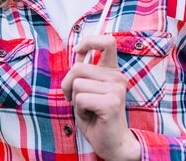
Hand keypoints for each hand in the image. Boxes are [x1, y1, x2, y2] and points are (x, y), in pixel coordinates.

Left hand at [61, 35, 140, 160]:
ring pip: (77, 84)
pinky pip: (80, 99)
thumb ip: (85, 71)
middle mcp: (117, 77)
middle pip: (78, 68)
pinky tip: (90, 115)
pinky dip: (79, 109)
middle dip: (68, 84)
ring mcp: (116, 89)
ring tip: (86, 108)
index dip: (89, 41)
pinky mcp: (111, 103)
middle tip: (75, 99)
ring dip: (74, 99)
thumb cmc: (97, 116)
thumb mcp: (88, 89)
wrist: (112, 143)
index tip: (79, 51)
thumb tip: (78, 52)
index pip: (107, 41)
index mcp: (112, 71)